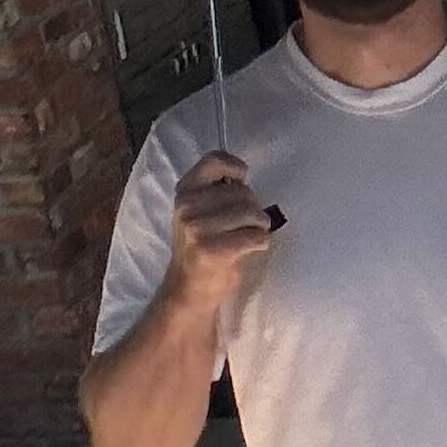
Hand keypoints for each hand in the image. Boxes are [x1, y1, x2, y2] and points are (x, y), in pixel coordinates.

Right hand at [166, 152, 273, 305]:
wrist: (189, 286)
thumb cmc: (203, 245)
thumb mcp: (200, 210)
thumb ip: (216, 190)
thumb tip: (242, 177)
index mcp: (185, 190)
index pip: (214, 160)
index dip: (236, 167)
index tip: (242, 180)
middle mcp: (187, 205)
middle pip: (243, 192)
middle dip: (254, 208)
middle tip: (244, 225)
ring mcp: (197, 228)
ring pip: (252, 213)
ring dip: (259, 226)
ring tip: (248, 236)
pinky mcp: (212, 249)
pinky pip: (256, 237)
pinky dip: (261, 242)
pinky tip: (249, 248)